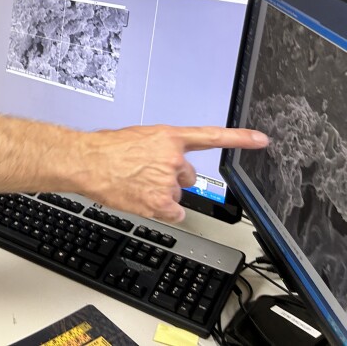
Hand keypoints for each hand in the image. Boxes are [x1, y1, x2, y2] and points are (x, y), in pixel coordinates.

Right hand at [78, 125, 267, 221]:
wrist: (87, 162)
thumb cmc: (104, 149)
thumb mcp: (136, 138)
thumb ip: (157, 148)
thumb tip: (159, 162)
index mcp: (169, 137)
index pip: (211, 136)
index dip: (240, 139)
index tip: (262, 140)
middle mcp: (174, 159)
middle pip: (187, 176)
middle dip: (170, 178)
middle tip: (145, 174)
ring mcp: (169, 182)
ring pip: (175, 195)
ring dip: (159, 193)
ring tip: (135, 184)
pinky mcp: (162, 202)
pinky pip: (174, 213)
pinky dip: (161, 211)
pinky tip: (142, 200)